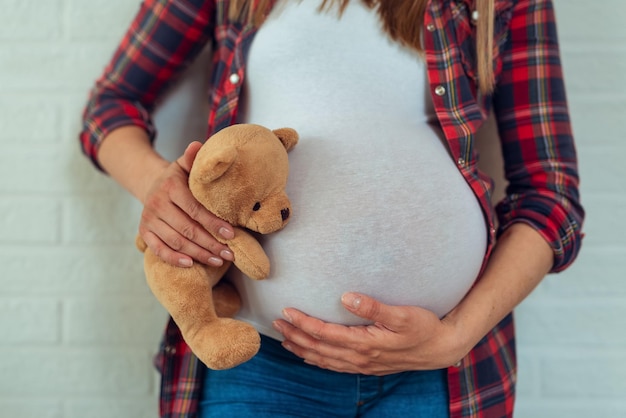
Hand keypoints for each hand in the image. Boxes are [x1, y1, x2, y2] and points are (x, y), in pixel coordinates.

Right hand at [138, 141, 234, 267]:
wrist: (151, 184)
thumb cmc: (178, 177)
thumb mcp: (184, 165)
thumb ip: (193, 158)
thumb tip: (198, 145)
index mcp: (170, 187)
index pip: (195, 209)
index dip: (213, 224)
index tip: (231, 235)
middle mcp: (156, 204)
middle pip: (187, 229)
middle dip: (210, 243)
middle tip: (229, 253)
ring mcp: (149, 220)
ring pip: (175, 242)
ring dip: (198, 254)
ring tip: (218, 260)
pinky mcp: (144, 232)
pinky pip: (158, 249)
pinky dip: (173, 259)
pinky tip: (190, 264)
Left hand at [272, 293, 470, 374]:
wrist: (441, 349)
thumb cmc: (424, 327)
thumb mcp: (402, 314)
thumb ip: (373, 307)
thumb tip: (346, 297)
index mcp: (365, 343)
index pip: (325, 333)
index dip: (303, 323)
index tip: (287, 311)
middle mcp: (360, 357)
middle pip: (318, 348)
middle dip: (295, 336)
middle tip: (276, 323)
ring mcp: (363, 365)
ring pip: (324, 360)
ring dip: (302, 349)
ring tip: (284, 340)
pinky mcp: (367, 366)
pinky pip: (335, 366)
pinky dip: (318, 361)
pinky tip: (310, 357)